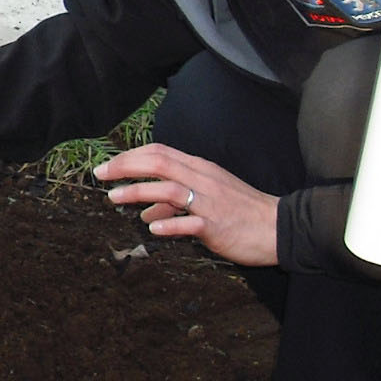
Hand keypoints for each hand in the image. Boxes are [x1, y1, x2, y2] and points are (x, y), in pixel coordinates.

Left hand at [94, 143, 278, 267]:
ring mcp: (209, 203)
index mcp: (200, 169)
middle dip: (125, 166)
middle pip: (159, 164)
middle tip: (100, 174)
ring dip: (138, 192)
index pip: (160, 152)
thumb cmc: (240, 211)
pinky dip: (170, 224)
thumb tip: (146, 213)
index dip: (131, 156)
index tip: (109, 164)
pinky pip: (190, 223)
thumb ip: (175, 202)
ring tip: (114, 198)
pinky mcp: (216, 226)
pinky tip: (153, 228)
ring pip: (169, 190)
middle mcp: (202, 180)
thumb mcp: (207, 198)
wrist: (280, 227)